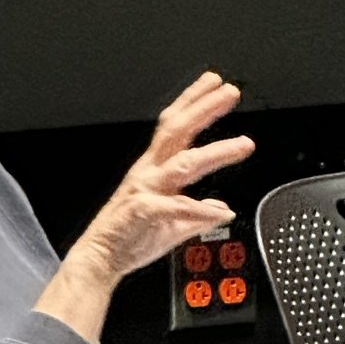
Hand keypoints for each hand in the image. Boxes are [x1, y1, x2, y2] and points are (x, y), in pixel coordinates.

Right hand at [67, 72, 254, 288]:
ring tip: (244, 145)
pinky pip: (178, 208)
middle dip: (204, 109)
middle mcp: (149, 173)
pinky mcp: (144, 212)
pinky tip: (222, 211)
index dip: (193, 102)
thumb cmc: (129, 238)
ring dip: (217, 152)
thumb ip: (198, 213)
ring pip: (185, 164)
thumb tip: (223, 210)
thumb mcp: (170, 223)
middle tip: (230, 92)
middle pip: (177, 131)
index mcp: (152, 169)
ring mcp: (146, 190)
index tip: (213, 84)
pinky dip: (201, 209)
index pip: (174, 126)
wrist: (100, 259)